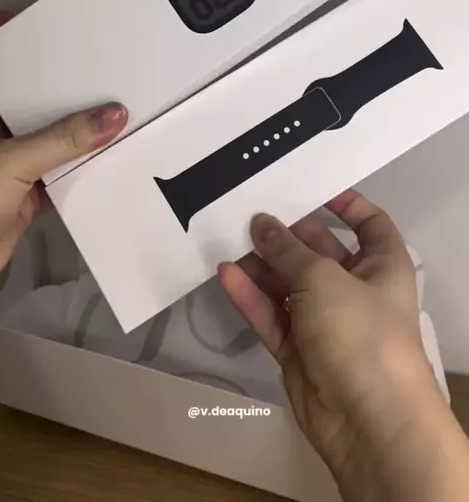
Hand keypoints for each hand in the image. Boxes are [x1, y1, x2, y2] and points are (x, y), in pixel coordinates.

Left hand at [0, 12, 127, 281]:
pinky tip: (110, 154)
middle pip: (28, 102)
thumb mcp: (12, 163)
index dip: (9, 39)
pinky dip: (80, 168)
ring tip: (114, 100)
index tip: (43, 20)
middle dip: (60, 87)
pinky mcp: (23, 195)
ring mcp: (7, 165)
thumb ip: (64, 140)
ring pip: (46, 137)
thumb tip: (115, 115)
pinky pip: (57, 173)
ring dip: (74, 129)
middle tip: (99, 62)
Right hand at [219, 191, 468, 501]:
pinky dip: (251, 297)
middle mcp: (355, 289)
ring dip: (261, 265)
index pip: (369, 224)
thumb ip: (287, 250)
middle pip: (318, 251)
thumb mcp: (324, 278)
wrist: (367, 419)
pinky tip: (225, 274)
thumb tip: (262, 223)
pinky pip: (272, 314)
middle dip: (286, 234)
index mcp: (382, 265)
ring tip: (226, 238)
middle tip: (247, 210)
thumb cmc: (360, 332)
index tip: (310, 188)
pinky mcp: (298, 348)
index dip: (346, 204)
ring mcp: (325, 320)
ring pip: (288, 283)